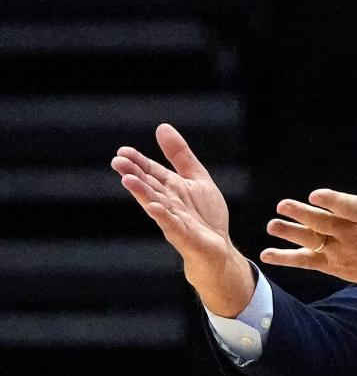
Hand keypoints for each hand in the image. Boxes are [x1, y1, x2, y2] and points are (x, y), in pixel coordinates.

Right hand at [111, 123, 253, 316]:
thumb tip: (161, 127)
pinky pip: (172, 225)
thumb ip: (180, 155)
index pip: (151, 172)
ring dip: (142, 193)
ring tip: (128, 181)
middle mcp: (168, 203)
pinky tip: (154, 207)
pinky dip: (163, 216)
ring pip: (156, 204)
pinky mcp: (184, 236)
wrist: (220, 248)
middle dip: (134, 175)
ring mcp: (174, 220)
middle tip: (117, 162)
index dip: (138, 162)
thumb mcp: (197, 178)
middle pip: (149, 186)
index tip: (122, 151)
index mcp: (170, 188)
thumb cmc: (206, 215)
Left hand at [263, 135, 356, 302]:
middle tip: (282, 205)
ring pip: (312, 242)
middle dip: (303, 215)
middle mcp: (352, 234)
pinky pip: (306, 262)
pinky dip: (287, 259)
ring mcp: (340, 251)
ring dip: (291, 234)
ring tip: (272, 226)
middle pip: (324, 224)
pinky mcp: (332, 266)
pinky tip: (266, 255)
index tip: (315, 195)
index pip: (346, 207)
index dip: (331, 201)